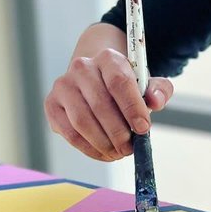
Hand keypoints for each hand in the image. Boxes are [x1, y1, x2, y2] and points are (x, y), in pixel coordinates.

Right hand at [44, 48, 173, 161]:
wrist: (95, 80)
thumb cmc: (123, 86)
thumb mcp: (145, 83)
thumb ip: (158, 90)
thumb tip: (155, 101)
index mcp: (108, 58)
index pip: (119, 82)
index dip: (132, 108)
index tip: (143, 129)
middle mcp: (82, 67)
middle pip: (100, 105)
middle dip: (119, 132)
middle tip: (130, 149)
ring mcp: (64, 85)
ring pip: (83, 121)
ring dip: (103, 143)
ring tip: (118, 152)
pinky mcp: (52, 104)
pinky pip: (70, 133)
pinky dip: (89, 148)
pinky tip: (103, 153)